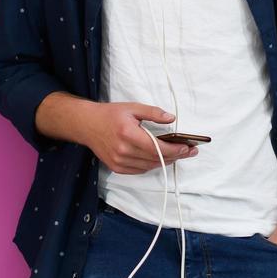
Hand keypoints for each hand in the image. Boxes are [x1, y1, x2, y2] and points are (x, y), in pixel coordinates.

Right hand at [80, 102, 197, 174]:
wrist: (87, 125)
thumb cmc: (110, 114)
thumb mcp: (133, 107)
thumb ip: (153, 112)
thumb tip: (172, 118)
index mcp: (128, 134)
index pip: (157, 147)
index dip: (175, 149)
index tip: (188, 147)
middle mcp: (123, 150)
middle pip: (156, 159)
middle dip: (175, 156)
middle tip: (189, 151)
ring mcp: (119, 161)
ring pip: (149, 166)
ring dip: (165, 162)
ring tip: (177, 155)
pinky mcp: (116, 167)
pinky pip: (139, 170)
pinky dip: (151, 165)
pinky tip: (159, 158)